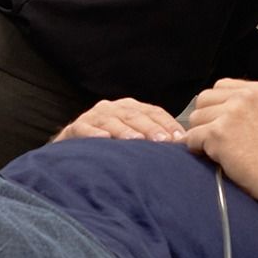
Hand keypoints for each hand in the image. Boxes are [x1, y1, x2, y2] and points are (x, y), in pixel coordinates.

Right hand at [52, 98, 186, 143]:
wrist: (73, 150)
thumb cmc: (111, 146)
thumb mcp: (134, 139)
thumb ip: (155, 141)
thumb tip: (184, 149)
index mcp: (131, 108)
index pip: (153, 112)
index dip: (167, 124)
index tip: (179, 139)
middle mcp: (113, 108)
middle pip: (135, 116)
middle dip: (150, 128)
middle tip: (163, 141)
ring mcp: (94, 117)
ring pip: (111, 121)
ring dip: (124, 130)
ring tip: (136, 140)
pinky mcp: (76, 128)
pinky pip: (84, 129)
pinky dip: (93, 133)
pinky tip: (103, 140)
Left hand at [183, 79, 257, 202]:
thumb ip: (244, 106)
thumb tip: (211, 109)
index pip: (220, 85)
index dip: (217, 106)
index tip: (223, 122)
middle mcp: (245, 97)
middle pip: (204, 99)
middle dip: (206, 119)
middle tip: (220, 138)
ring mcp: (231, 113)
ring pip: (195, 118)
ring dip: (201, 135)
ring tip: (221, 149)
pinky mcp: (218, 133)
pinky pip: (191, 138)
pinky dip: (197, 150)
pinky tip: (215, 157)